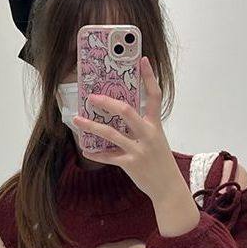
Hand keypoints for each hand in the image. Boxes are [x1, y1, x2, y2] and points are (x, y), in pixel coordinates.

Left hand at [73, 56, 186, 205]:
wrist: (168, 187)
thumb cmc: (160, 162)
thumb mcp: (157, 140)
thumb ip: (142, 127)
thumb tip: (120, 115)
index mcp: (155, 125)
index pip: (155, 96)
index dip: (149, 77)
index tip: (142, 60)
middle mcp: (148, 134)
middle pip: (126, 111)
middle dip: (107, 102)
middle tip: (92, 97)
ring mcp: (139, 149)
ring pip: (111, 134)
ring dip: (91, 126)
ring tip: (78, 120)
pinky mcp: (130, 163)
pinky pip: (108, 156)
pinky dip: (95, 153)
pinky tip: (86, 150)